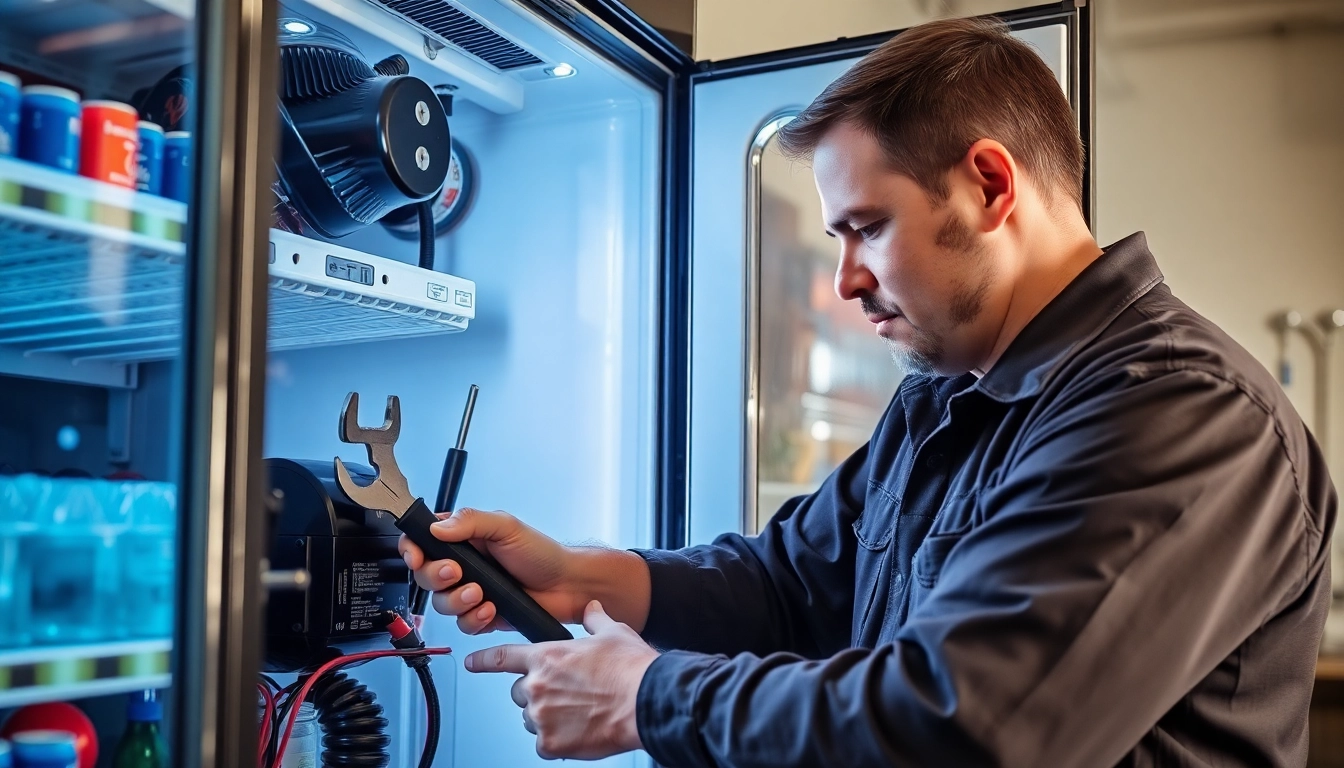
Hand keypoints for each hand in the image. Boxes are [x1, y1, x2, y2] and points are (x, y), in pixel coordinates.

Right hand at [400, 508, 584, 633]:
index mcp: (464, 538)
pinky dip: (474, 619)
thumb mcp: (506, 527)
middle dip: (436, 577)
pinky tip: (491, 609)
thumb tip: (438, 527)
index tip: (416, 557)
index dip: (412, 550)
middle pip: (425, 576)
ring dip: (457, 601)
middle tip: (457, 573)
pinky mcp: (481, 615)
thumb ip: (470, 521)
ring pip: (441, 604)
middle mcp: (464, 565)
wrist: (566, 586)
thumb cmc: (541, 553)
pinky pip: (462, 624)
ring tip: (481, 593)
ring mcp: (471, 592)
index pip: (422, 541)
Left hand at [465, 601, 658, 759]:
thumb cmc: (632, 669)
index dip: (483, 660)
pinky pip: (544, 744)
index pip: (502, 657)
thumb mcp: (613, 632)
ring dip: (548, 717)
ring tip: (578, 713)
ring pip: (531, 719)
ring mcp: (541, 716)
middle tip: (566, 695)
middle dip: (537, 693)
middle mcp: (537, 686)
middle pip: (520, 692)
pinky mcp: (551, 743)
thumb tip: (592, 609)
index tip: (471, 663)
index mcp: (547, 656)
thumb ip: (595, 620)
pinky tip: (579, 731)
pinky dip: (558, 741)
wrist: (647, 701)